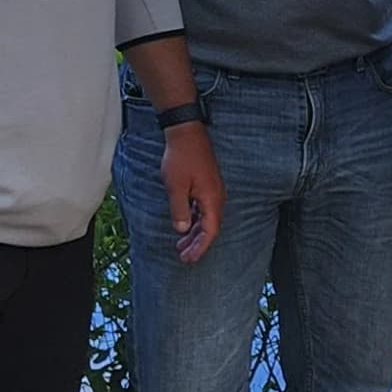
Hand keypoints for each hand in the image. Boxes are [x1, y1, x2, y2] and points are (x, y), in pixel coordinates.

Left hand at [161, 120, 225, 263]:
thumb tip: (182, 229)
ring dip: (195, 232)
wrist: (186, 132)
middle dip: (197, 244)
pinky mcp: (207, 185)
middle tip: (183, 257)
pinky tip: (184, 224)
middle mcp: (216, 197)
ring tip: (181, 245)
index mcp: (211, 199)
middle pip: (210, 227)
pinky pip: (203, 209)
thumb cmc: (181, 158)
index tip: (189, 259)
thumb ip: (179, 210)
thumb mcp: (176, 187)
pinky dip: (194, 220)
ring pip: (207, 218)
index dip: (200, 247)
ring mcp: (213, 190)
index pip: (210, 231)